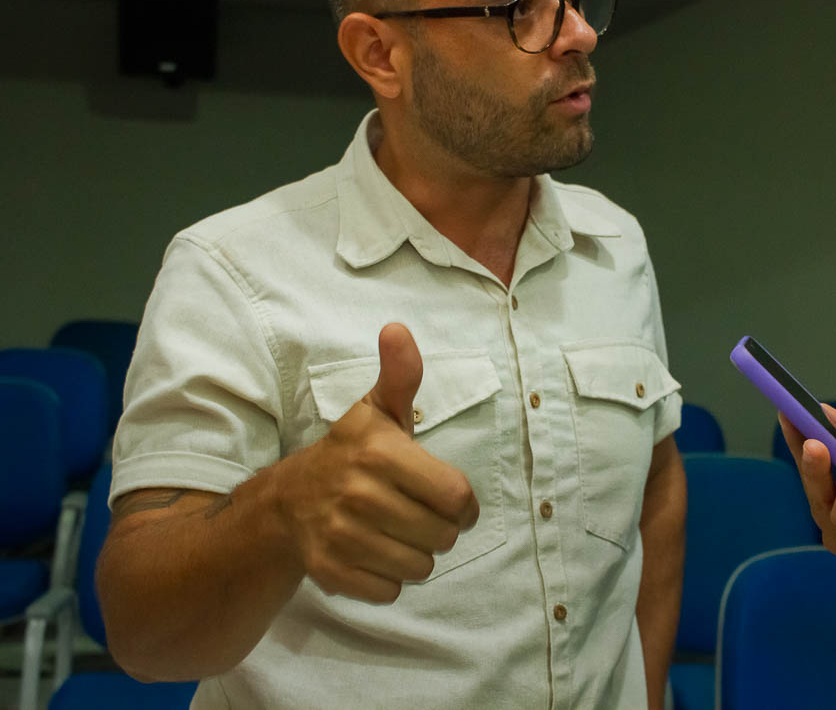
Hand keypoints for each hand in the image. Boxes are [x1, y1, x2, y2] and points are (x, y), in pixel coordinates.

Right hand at [276, 323, 478, 601]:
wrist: (288, 501)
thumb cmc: (350, 452)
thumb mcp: (377, 411)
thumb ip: (400, 374)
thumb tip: (397, 328)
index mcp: (380, 453)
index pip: (458, 498)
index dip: (463, 503)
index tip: (448, 496)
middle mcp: (359, 496)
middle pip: (443, 536)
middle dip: (439, 528)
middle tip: (418, 512)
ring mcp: (341, 537)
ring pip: (420, 568)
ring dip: (417, 554)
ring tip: (397, 530)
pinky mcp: (330, 573)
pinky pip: (390, 592)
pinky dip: (389, 578)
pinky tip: (374, 551)